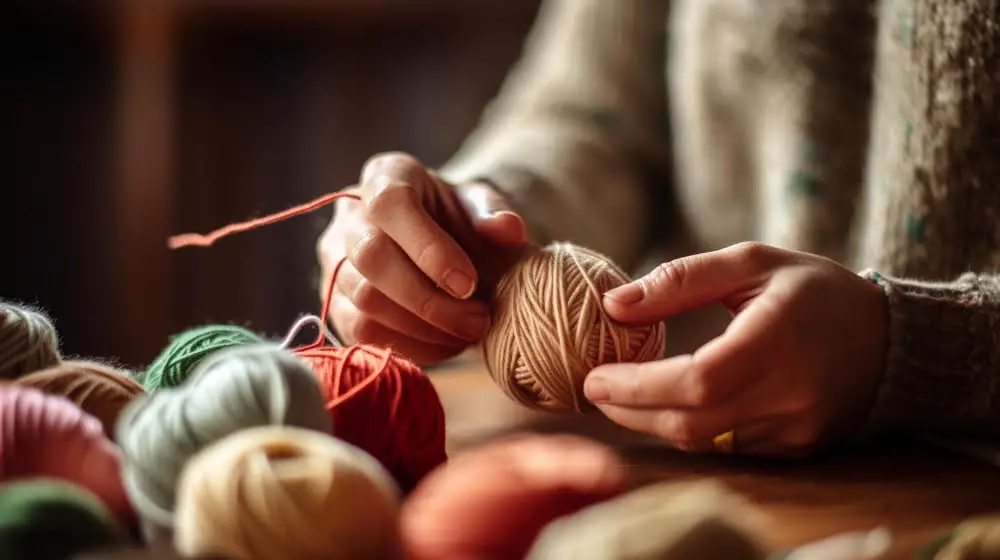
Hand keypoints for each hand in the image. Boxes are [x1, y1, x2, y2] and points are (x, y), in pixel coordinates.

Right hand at [317, 152, 527, 364]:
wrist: (443, 243)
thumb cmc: (460, 220)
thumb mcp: (482, 206)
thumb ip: (494, 213)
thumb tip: (506, 229)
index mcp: (386, 176)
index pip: (390, 205)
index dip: (428, 247)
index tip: (469, 283)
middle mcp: (349, 216)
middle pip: (371, 256)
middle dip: (428, 299)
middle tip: (477, 320)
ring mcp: (334, 261)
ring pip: (364, 300)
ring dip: (423, 328)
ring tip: (468, 333)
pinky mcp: (335, 303)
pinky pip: (362, 334)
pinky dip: (411, 346)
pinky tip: (447, 343)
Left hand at [583, 242, 888, 456]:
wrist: (891, 340)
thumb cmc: (814, 291)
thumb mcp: (751, 262)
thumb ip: (681, 279)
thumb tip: (613, 304)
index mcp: (776, 340)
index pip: (695, 381)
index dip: (637, 386)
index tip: (594, 378)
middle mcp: (789, 394)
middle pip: (690, 422)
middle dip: (631, 411)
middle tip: (595, 390)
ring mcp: (794, 429)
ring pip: (703, 441)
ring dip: (654, 422)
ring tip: (622, 396)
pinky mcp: (796, 448)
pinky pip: (726, 448)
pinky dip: (689, 430)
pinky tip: (668, 407)